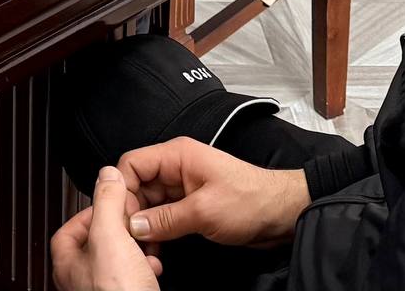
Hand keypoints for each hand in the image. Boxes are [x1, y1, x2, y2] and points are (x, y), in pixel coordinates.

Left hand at [50, 166, 165, 290]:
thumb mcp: (110, 236)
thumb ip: (107, 202)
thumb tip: (106, 175)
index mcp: (67, 263)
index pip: (68, 228)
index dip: (90, 211)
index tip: (109, 203)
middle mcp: (80, 281)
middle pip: (97, 243)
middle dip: (119, 231)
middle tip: (132, 224)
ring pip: (117, 261)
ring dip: (135, 250)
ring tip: (146, 246)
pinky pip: (132, 278)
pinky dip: (145, 269)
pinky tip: (153, 269)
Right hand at [120, 136, 308, 247]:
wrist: (281, 214)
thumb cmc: (253, 200)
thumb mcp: (204, 211)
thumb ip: (165, 219)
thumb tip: (134, 226)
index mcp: (177, 156)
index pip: (131, 165)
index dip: (123, 190)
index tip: (123, 217)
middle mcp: (176, 169)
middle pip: (136, 186)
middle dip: (132, 212)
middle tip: (132, 239)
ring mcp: (182, 188)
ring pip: (148, 204)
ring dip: (144, 226)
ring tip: (146, 247)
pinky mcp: (189, 206)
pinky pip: (162, 216)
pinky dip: (157, 231)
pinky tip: (158, 247)